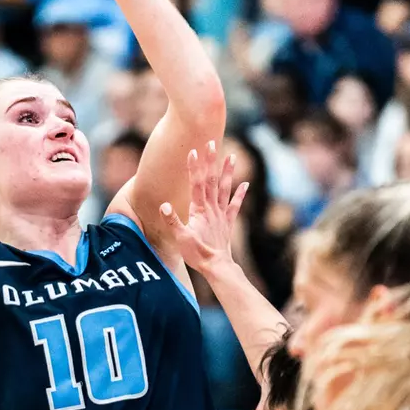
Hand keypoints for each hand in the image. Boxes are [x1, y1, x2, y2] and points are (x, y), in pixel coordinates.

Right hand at [158, 142, 247, 277]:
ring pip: (224, 188)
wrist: (217, 267)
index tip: (193, 151)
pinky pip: (235, 205)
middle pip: (211, 180)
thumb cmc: (197, 254)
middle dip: (210, 161)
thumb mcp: (181, 238)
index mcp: (199, 210)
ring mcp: (221, 214)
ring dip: (227, 172)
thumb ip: (173, 221)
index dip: (194, 167)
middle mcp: (212, 208)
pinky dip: (240, 194)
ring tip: (230, 156)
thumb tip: (163, 206)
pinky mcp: (228, 223)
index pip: (196, 184)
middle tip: (212, 143)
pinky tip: (245, 184)